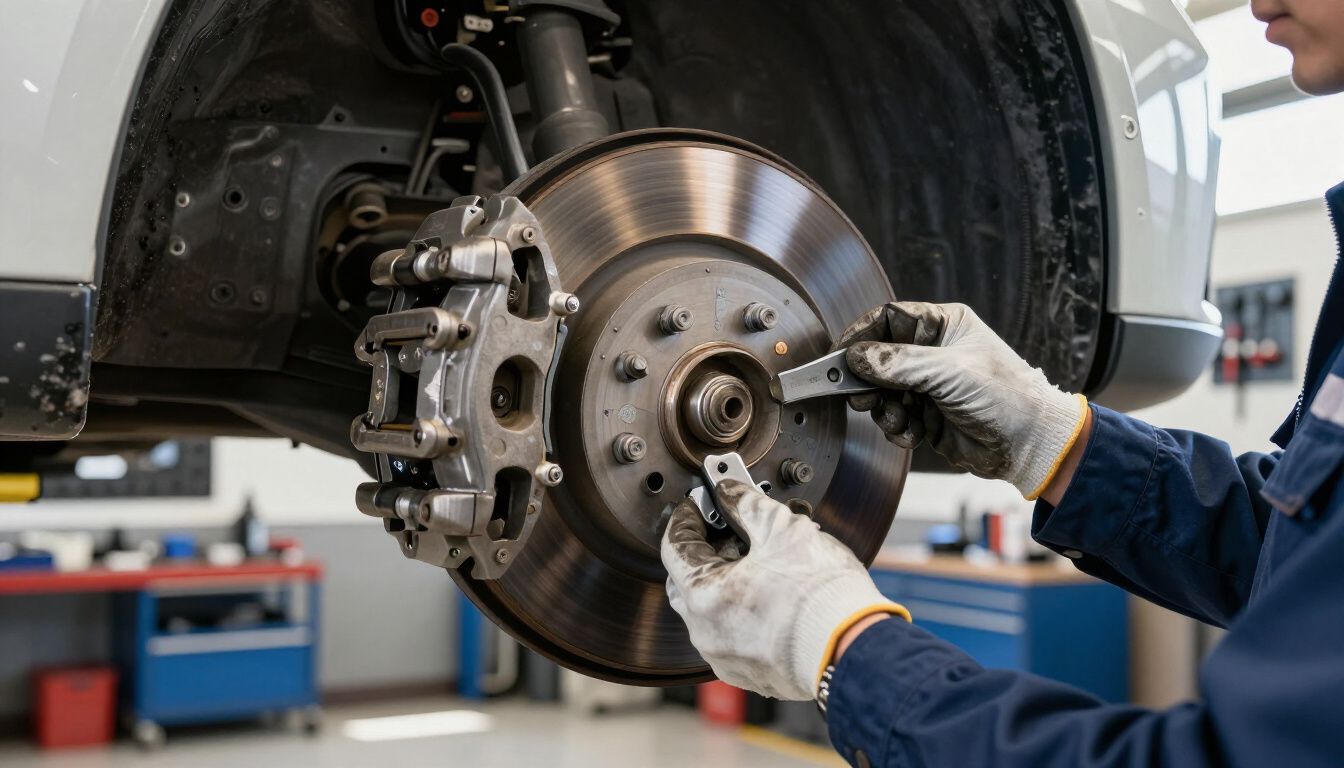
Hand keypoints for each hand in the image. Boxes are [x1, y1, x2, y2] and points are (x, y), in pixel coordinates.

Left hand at [661, 480, 907, 699]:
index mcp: (702, 596)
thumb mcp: (781, 529)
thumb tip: (729, 490)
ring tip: (764, 558)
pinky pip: (734, 632)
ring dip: (728, 579)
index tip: (703, 501)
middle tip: (735, 528)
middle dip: (708, 549)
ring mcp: (726, 657)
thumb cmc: (819, 595)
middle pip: (689, 579)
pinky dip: (743, 608)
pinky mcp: (750, 672)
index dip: (688, 515)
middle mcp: (705, 633)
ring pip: (712, 608)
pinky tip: (773, 592)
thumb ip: (745, 502)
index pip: (674, 546)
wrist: (854, 650)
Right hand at [836, 301, 1087, 498]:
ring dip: (883, 409)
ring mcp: (928, 385)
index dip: (861, 336)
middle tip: (858, 396)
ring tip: (899, 419)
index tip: (839, 354)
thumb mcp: (949, 373)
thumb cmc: (1006, 397)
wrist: (1029, 444)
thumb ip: (900, 363)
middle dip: (867, 380)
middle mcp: (933, 352)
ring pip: (881, 391)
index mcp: (943, 326)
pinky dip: (897, 428)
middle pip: (878, 358)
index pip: (888, 320)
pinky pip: (893, 417)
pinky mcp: (925, 414)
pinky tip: (913, 433)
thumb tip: (857, 357)